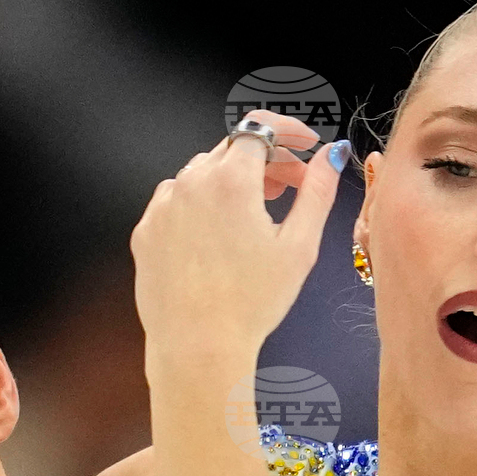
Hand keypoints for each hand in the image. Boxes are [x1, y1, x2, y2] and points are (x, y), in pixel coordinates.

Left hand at [131, 117, 346, 374]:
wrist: (197, 348)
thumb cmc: (251, 304)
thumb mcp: (298, 247)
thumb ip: (317, 193)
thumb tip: (330, 156)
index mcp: (232, 180)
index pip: (261, 127)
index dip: (288, 132)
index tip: (305, 146)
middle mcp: (192, 182)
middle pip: (232, 149)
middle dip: (265, 161)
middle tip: (288, 188)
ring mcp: (164, 205)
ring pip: (202, 173)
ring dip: (229, 182)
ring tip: (250, 216)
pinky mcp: (146, 230)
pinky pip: (175, 202)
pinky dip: (198, 207)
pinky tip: (215, 236)